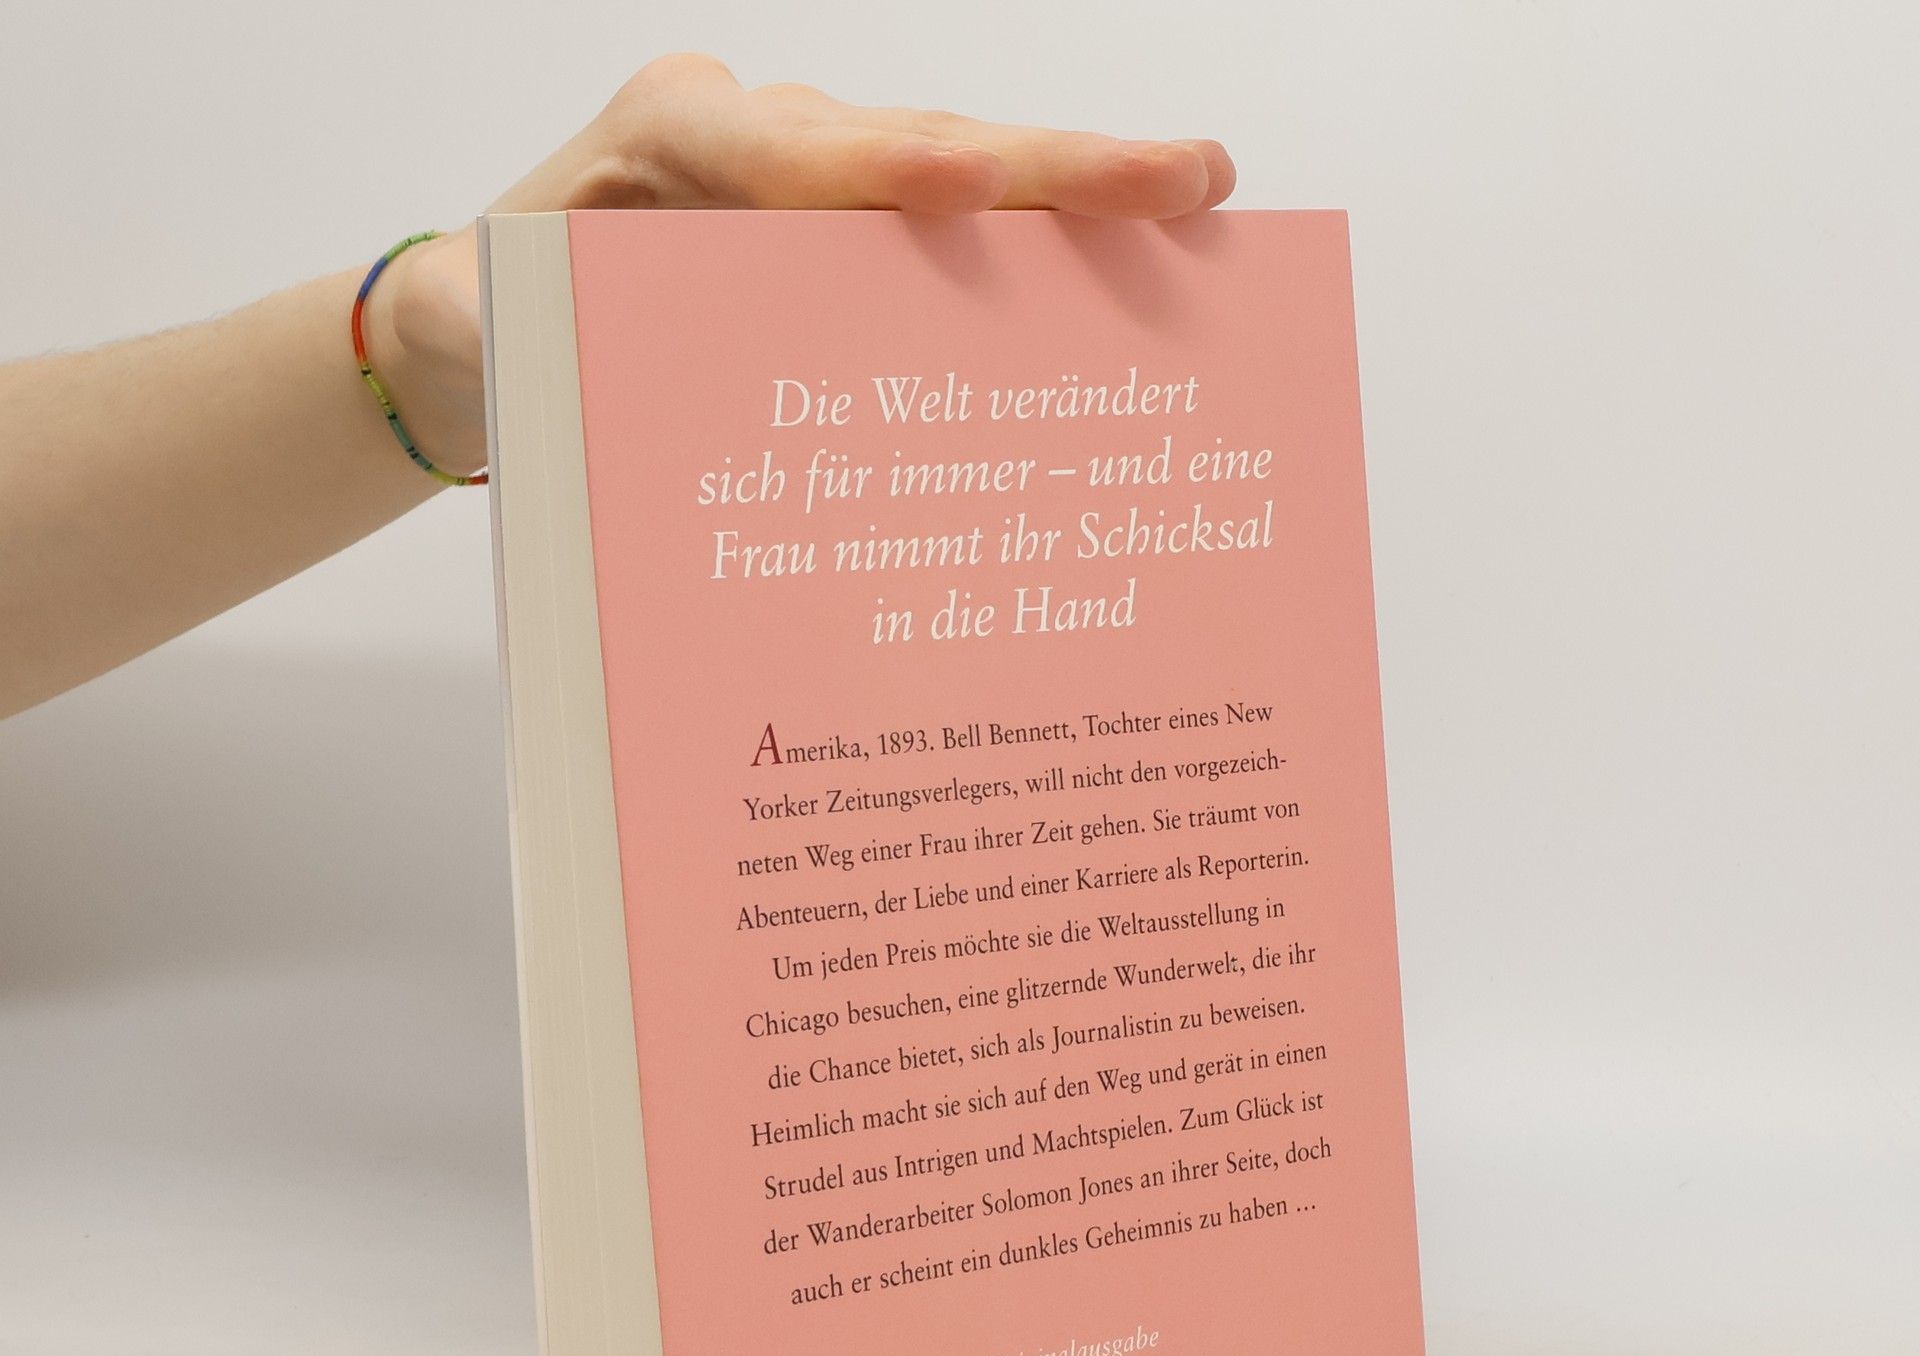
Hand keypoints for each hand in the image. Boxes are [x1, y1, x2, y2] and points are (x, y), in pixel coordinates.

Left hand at [364, 54, 1236, 475]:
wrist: (503, 330)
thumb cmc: (494, 321)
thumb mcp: (467, 324)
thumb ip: (485, 325)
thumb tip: (519, 339)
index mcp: (663, 143)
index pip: (772, 145)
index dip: (872, 167)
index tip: (961, 187)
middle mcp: (760, 141)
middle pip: (912, 148)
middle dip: (1041, 167)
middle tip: (1174, 178)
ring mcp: (820, 188)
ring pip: (959, 184)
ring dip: (1074, 197)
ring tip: (1194, 201)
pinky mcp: (853, 244)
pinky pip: (959, 244)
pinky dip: (1043, 253)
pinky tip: (1135, 261)